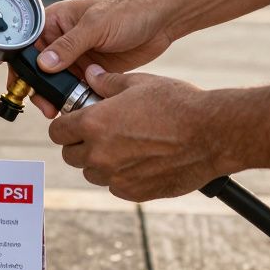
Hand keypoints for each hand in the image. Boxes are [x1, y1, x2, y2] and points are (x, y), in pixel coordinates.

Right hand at [18, 0, 178, 117]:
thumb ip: (69, 45)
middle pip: (40, 68)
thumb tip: (43, 64)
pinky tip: (77, 107)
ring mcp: (78, 56)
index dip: (22, 65)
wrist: (162, 20)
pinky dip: (74, 98)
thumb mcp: (96, 26)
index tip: (23, 85)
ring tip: (60, 111)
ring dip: (56, 96)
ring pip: (57, 82)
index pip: (28, 45)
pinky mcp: (92, 70)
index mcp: (57, 20)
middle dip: (39, 88)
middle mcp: (63, 39)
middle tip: (45, 106)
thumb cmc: (129, 10)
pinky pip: (76, 88)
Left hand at [48, 65, 238, 201]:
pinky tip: (140, 160)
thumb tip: (91, 76)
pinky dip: (121, 176)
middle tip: (100, 132)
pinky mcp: (135, 193)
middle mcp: (100, 155)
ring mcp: (116, 177)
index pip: (57, 132)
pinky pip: (116, 186)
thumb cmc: (177, 104)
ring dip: (100, 161)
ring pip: (92, 173)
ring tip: (124, 145)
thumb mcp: (140, 83)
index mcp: (94, 124)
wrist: (211, 134)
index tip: (74, 121)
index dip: (65, 125)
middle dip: (80, 144)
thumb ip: (108, 82)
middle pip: (70, 155)